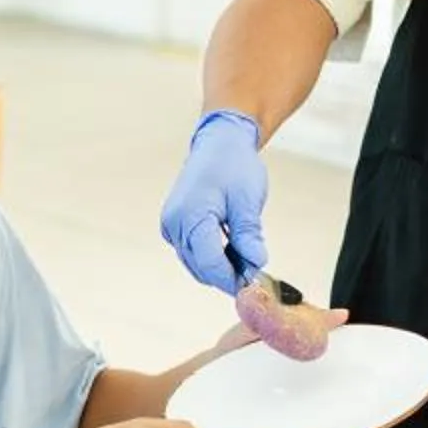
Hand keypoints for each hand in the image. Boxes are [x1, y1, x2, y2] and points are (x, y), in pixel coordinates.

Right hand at [160, 111, 267, 293]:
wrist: (219, 142)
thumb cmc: (233, 164)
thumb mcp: (248, 200)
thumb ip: (248, 235)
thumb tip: (255, 264)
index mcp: (190, 216)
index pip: (210, 263)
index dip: (232, 278)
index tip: (252, 286)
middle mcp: (174, 224)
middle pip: (201, 267)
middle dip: (227, 275)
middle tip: (255, 274)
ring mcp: (171, 226)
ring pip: (195, 263)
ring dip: (220, 267)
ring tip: (246, 258)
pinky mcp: (175, 226)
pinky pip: (192, 252)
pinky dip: (211, 257)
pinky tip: (231, 249)